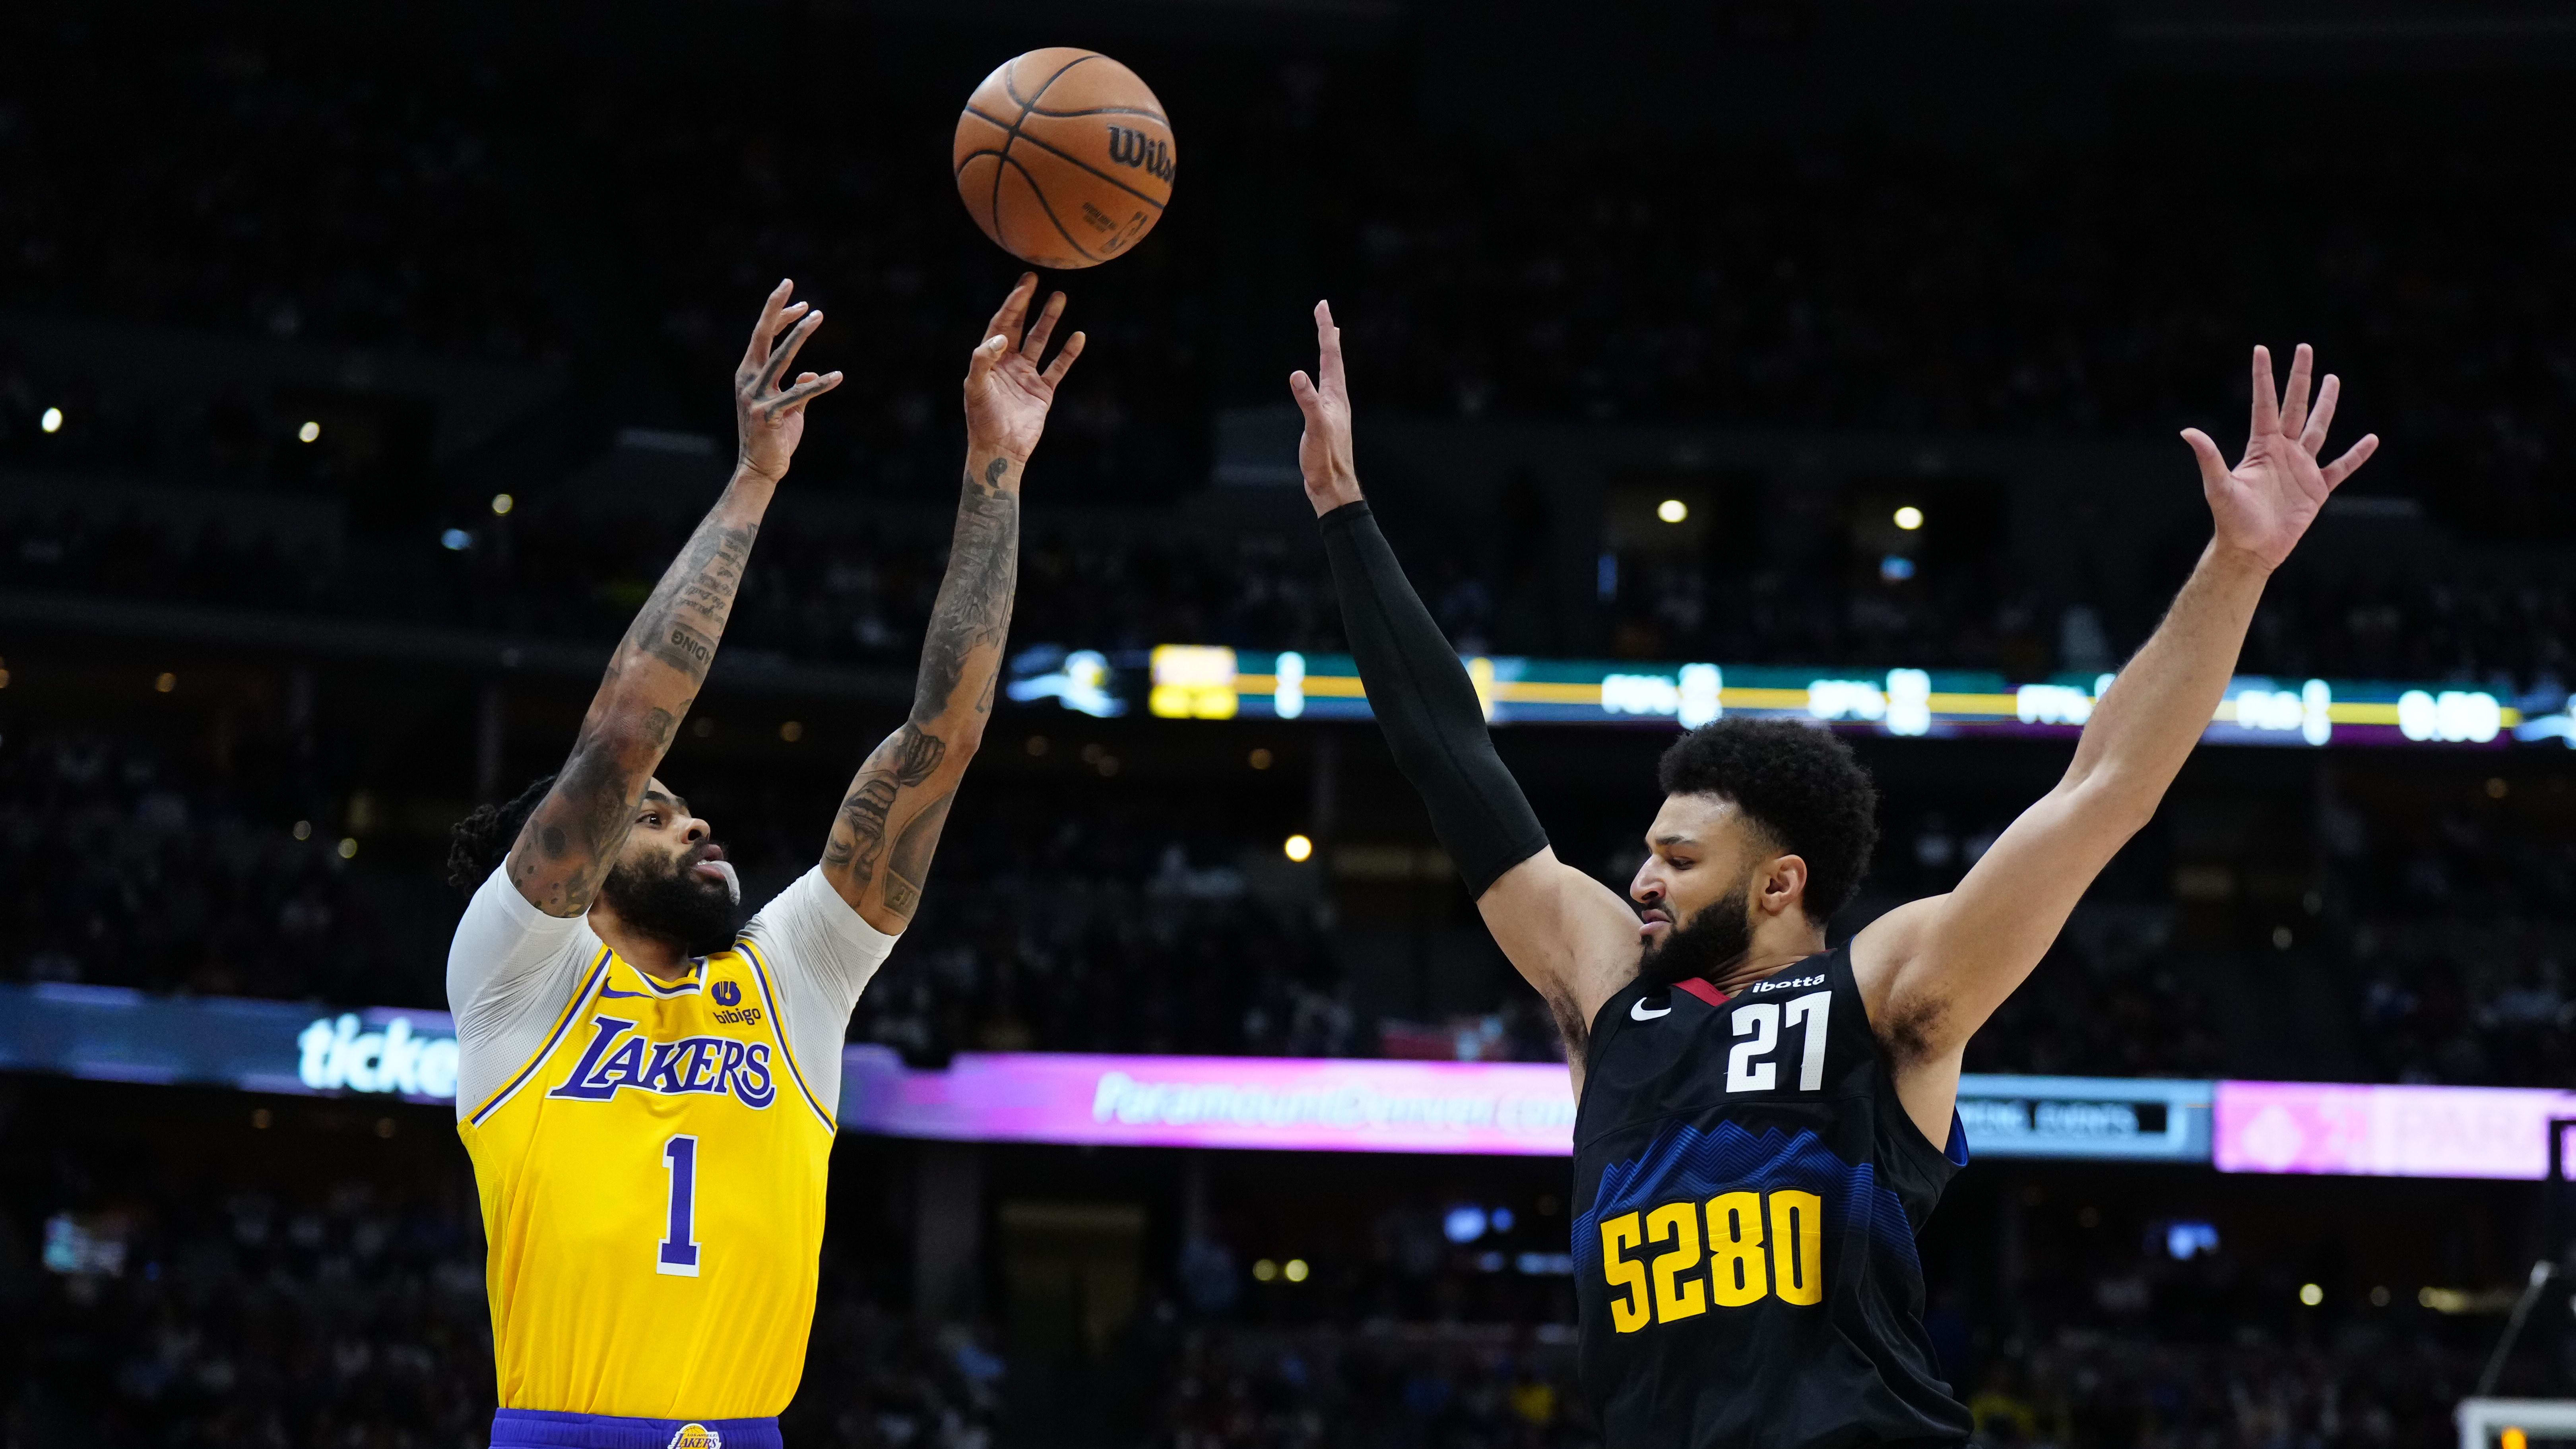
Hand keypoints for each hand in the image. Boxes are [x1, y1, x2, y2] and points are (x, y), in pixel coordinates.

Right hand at [735, 279, 843, 482]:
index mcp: (749, 373)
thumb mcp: (788, 407)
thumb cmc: (774, 436)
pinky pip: (798, 395)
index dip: (779, 316)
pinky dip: (819, 385)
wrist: (761, 468)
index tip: (800, 301)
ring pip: (780, 358)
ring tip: (817, 315)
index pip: (763, 336)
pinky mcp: (768, 415)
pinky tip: (837, 376)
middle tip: (792, 285)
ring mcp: (755, 397)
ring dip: (799, 334)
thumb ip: (796, 387)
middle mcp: (748, 380)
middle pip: (763, 336)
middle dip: (778, 309)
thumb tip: (807, 374)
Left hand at [963, 275, 1085, 462]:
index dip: (1013, 304)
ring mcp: (1027, 376)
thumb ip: (984, 360)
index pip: (1002, 324)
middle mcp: (1008, 363)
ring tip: (1060, 297)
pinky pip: (1058, 367)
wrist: (1000, 450)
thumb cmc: (982, 420)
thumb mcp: (975, 387)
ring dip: (1050, 320)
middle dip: (1028, 303)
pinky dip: (1068, 353)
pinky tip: (1078, 336)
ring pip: (1041, 341)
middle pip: (1020, 326)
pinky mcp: (1043, 391)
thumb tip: (1002, 337)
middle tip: (1036, 278)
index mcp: (990, 360)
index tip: (1024, 285)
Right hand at [1288, 300, 1360, 514]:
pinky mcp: (1324, 421)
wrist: (1333, 485)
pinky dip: (1319, 375)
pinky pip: (1321, 389)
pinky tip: (1316, 382)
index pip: (1330, 354)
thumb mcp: (1315, 427)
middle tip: (1323, 312)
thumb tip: (1296, 375)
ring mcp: (1331, 409)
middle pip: (1333, 359)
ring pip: (1330, 373)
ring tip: (1328, 338)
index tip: (1322, 305)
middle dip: (1327, 334)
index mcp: (1335, 396)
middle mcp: (1336, 399)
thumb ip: (1307, 401)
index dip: (1325, 329)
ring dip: (1327, 353)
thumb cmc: (1326, 459)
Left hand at [2182, 343, 2378, 572]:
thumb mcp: (2219, 486)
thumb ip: (2208, 458)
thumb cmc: (2231, 519)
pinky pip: (2341, 467)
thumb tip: (2187, 431)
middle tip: (2305, 348)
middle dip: (2300, 378)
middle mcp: (2283, 451)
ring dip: (2326, 404)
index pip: (2264, 404)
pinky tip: (2371, 440)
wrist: (2250, 549)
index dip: (2264, 377)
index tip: (2262, 349)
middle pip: (2294, 406)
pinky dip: (2356, 455)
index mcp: (2262, 447)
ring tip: (2334, 378)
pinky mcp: (2317, 488)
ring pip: (2318, 427)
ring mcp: (2302, 467)